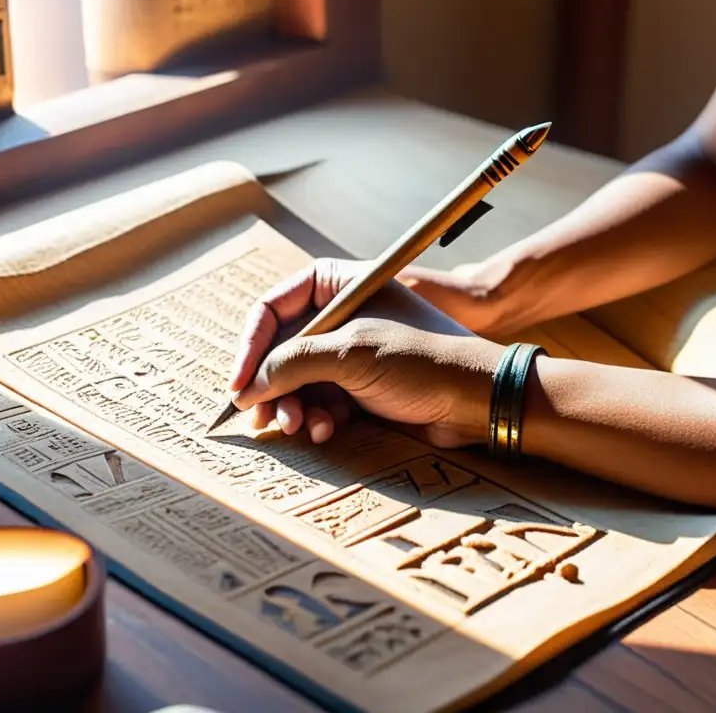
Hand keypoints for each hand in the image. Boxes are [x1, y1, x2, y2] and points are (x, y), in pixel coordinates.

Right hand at [228, 257, 502, 444]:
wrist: (476, 398)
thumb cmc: (421, 360)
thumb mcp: (348, 355)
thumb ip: (291, 364)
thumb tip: (246, 388)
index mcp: (340, 285)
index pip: (273, 307)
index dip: (250, 345)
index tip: (238, 384)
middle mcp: (343, 314)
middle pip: (282, 347)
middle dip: (272, 385)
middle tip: (264, 419)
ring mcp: (353, 350)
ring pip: (299, 379)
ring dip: (294, 406)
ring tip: (299, 427)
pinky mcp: (362, 384)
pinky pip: (322, 399)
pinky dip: (318, 416)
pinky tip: (328, 430)